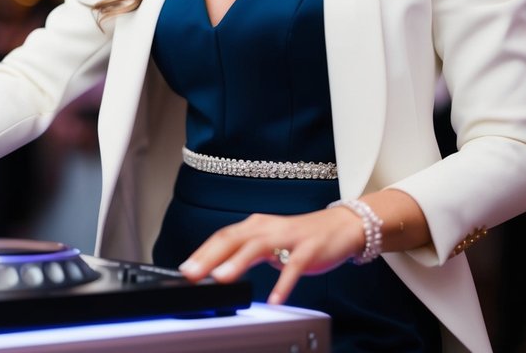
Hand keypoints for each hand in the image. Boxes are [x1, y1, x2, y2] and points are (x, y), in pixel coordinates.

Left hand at [177, 207, 364, 304]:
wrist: (340, 226)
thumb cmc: (300, 237)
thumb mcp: (268, 241)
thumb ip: (245, 252)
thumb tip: (216, 269)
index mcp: (255, 225)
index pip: (222, 236)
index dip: (202, 252)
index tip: (184, 269)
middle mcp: (268, 228)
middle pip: (234, 239)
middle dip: (210, 256)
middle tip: (192, 274)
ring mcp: (289, 238)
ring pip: (259, 247)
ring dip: (238, 263)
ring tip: (222, 279)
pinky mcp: (309, 250)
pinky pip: (294, 267)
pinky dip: (283, 284)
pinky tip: (274, 300)